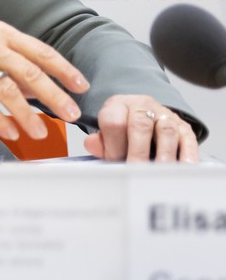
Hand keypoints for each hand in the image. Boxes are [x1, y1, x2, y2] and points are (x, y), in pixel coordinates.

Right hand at [0, 22, 86, 143]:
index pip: (41, 52)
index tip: (81, 86)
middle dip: (55, 96)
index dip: (64, 70)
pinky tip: (10, 132)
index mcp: (0, 33)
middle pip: (31, 73)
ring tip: (41, 132)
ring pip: (9, 91)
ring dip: (29, 115)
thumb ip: (9, 61)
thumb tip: (37, 87)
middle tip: (70, 114)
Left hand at [85, 96, 199, 162]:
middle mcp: (143, 106)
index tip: (114, 162)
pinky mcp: (183, 125)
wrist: (143, 112)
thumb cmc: (121, 128)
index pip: (114, 121)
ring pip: (166, 131)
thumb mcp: (105, 130)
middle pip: (140, 126)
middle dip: (138, 152)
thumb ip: (99, 141)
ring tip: (159, 173)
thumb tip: (92, 145)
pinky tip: (184, 167)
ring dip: (163, 154)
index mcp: (118, 105)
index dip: (113, 145)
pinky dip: (187, 153)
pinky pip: (188, 138)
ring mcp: (165, 115)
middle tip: (136, 172)